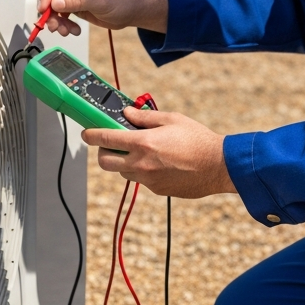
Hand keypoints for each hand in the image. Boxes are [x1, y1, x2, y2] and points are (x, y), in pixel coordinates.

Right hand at [37, 0, 168, 35]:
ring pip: (56, 6)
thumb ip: (76, 1)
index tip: (44, 7)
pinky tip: (73, 30)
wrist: (137, 10)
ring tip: (65, 30)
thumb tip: (55, 2)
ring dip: (57, 20)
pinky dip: (65, 24)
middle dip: (50, 10)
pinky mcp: (78, 5)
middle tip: (53, 24)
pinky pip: (64, 14)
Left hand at [81, 107, 235, 199]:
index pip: (105, 139)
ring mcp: (148, 180)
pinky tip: (159, 162)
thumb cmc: (198, 140)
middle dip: (103, 152)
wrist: (218, 166)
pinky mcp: (157, 189)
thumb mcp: (172, 119)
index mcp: (143, 143)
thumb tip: (127, 114)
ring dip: (124, 161)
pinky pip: (141, 180)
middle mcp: (141, 164)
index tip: (87, 133)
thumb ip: (145, 117)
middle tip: (111, 143)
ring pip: (123, 172)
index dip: (91, 135)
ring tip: (143, 151)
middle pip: (105, 162)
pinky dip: (142, 171)